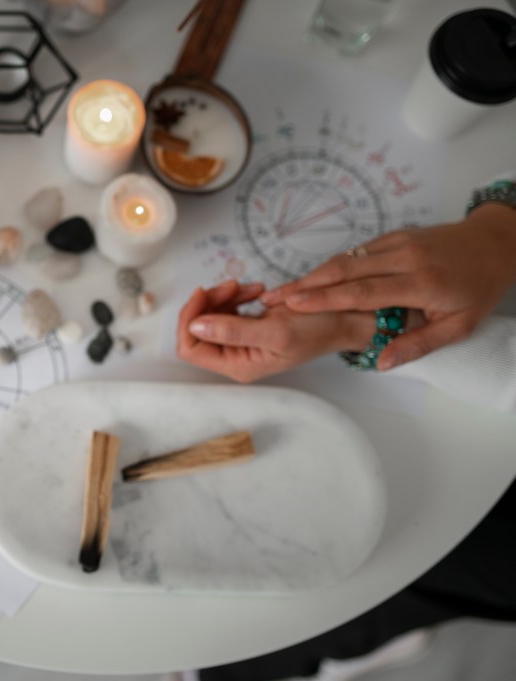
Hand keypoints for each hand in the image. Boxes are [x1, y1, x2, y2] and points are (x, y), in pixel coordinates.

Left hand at [177, 280, 372, 382]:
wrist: (343, 319)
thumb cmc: (316, 330)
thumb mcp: (276, 331)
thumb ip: (233, 331)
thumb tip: (194, 327)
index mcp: (237, 365)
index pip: (190, 348)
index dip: (189, 319)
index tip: (204, 293)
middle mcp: (233, 357)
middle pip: (197, 329)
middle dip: (209, 302)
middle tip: (233, 284)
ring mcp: (239, 341)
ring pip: (210, 315)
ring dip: (224, 296)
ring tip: (251, 288)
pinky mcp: (247, 327)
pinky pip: (226, 309)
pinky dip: (235, 296)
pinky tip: (255, 291)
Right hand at [261, 204, 515, 369]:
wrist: (495, 243)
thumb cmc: (478, 286)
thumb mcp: (459, 325)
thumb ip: (418, 343)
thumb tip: (381, 361)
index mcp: (420, 282)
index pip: (362, 292)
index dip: (325, 298)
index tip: (294, 305)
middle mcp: (404, 257)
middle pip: (344, 270)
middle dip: (305, 285)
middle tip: (273, 298)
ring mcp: (397, 242)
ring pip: (345, 259)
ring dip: (312, 275)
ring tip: (283, 291)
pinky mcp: (393, 235)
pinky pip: (356, 252)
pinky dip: (331, 266)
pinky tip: (312, 279)